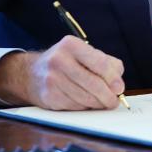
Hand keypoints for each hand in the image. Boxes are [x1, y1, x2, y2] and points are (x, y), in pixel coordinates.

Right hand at [0, 35, 125, 109]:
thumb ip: (105, 63)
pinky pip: (75, 106)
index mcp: (71, 45)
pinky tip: (85, 102)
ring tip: (102, 102)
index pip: (99, 63)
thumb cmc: (65, 62)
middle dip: (108, 96)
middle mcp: (59, 60)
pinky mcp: (49, 97)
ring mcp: (52, 79)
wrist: (32, 74)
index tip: (119, 88)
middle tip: (114, 101)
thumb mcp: (83, 53)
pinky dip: (84, 107)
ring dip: (98, 104)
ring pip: (85, 98)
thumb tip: (118, 83)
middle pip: (93, 83)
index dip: (112, 78)